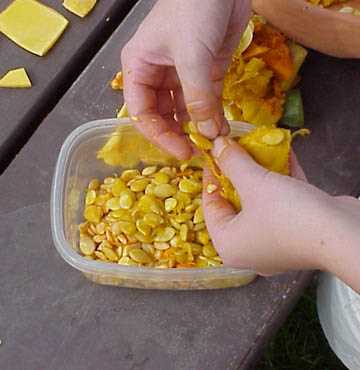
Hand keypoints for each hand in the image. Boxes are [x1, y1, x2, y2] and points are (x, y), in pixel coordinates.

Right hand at [121, 0, 250, 158]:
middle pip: (162, 115)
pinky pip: (205, 100)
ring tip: (211, 142)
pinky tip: (221, 128)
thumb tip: (207, 133)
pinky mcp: (206, 72)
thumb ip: (198, 98)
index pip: (141, 112)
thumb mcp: (192, 56)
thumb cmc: (194, 9)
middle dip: (177, 133)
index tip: (180, 150)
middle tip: (195, 151)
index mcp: (140, 68)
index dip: (159, 135)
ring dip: (197, 127)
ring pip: (184, 110)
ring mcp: (182, 74)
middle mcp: (157, 74)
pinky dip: (213, 115)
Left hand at [202, 137, 359, 292]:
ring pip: (261, 201)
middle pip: (236, 202)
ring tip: (258, 146)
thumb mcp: (254, 183)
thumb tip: (217, 145)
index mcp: (229, 244)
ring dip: (262, 173)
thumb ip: (233, 163)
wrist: (345, 235)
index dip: (211, 176)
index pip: (210, 206)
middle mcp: (248, 247)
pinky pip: (282, 203)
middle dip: (239, 171)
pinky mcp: (297, 233)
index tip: (214, 154)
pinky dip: (282, 181)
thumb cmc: (288, 215)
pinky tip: (284, 154)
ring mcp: (274, 242)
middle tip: (236, 148)